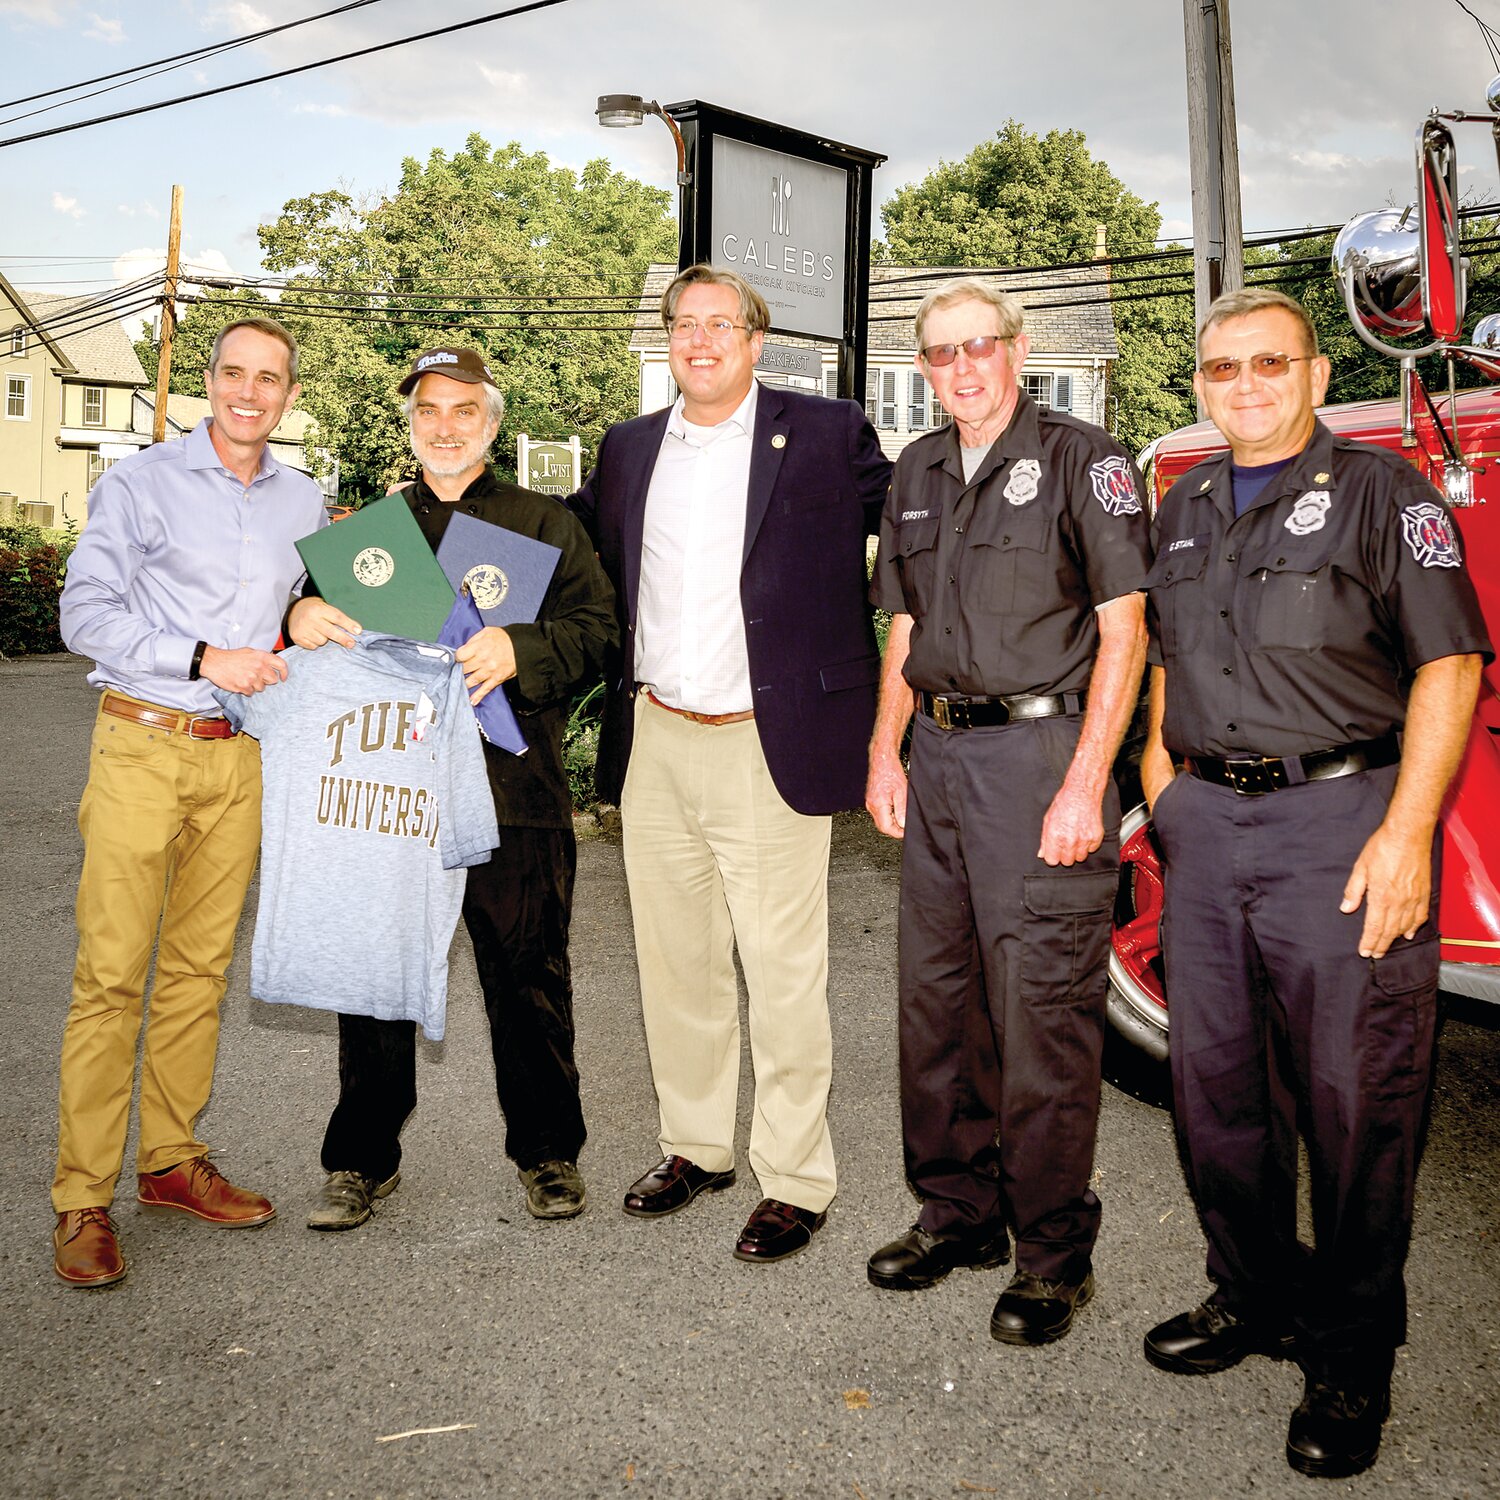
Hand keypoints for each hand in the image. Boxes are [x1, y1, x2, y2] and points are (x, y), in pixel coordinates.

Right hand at [198, 646, 286, 695]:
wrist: (214, 662)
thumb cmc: (231, 657)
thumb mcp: (249, 652)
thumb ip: (262, 658)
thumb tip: (273, 664)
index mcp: (262, 657)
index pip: (281, 665)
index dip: (284, 673)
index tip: (283, 678)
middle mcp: (259, 667)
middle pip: (273, 680)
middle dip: (267, 680)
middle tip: (257, 677)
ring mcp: (252, 678)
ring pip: (262, 688)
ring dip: (255, 685)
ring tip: (245, 678)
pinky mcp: (244, 686)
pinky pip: (251, 692)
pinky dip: (246, 690)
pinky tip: (240, 682)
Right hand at [288, 596, 360, 648]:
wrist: (294, 611)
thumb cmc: (315, 611)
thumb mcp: (327, 609)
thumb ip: (341, 619)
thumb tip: (357, 630)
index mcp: (318, 609)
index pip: (336, 617)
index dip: (348, 625)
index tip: (358, 632)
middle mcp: (309, 618)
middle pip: (330, 632)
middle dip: (343, 639)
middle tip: (351, 644)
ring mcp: (302, 628)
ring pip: (322, 641)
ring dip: (325, 640)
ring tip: (322, 633)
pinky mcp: (297, 637)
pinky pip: (313, 646)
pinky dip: (316, 644)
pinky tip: (313, 636)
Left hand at [453, 626, 516, 705]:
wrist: (523, 646)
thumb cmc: (505, 638)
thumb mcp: (487, 632)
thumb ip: (473, 640)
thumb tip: (464, 649)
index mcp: (479, 647)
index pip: (459, 655)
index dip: (456, 657)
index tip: (457, 659)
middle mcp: (483, 660)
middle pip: (464, 669)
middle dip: (458, 671)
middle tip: (455, 673)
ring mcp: (489, 671)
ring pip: (471, 681)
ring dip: (463, 684)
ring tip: (457, 687)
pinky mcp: (497, 679)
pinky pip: (485, 689)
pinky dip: (478, 696)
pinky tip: (471, 701)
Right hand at [865, 751, 907, 838]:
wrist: (882, 759)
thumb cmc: (891, 771)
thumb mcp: (902, 792)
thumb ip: (902, 810)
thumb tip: (903, 825)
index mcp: (877, 804)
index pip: (886, 828)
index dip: (897, 833)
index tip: (906, 832)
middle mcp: (871, 805)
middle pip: (882, 826)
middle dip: (895, 829)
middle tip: (906, 827)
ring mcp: (870, 802)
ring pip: (881, 820)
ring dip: (892, 822)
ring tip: (903, 818)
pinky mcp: (872, 799)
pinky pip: (880, 813)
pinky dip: (888, 815)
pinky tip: (896, 811)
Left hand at [1039, 778, 1104, 865]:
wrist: (1082, 793)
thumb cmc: (1064, 803)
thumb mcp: (1048, 820)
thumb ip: (1045, 839)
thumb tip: (1042, 853)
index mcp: (1056, 836)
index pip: (1052, 861)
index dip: (1053, 857)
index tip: (1054, 853)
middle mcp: (1070, 840)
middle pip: (1067, 862)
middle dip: (1065, 855)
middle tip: (1065, 844)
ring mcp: (1084, 840)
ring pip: (1080, 858)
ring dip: (1077, 851)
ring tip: (1075, 838)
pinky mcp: (1096, 837)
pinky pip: (1092, 850)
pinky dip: (1088, 845)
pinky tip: (1084, 834)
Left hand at [1341, 821, 1432, 958]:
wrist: (1408, 834)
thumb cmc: (1383, 847)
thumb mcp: (1360, 867)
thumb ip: (1354, 890)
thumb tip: (1346, 908)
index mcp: (1381, 896)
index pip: (1374, 927)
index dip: (1369, 942)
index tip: (1364, 951)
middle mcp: (1399, 901)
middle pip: (1389, 930)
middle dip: (1381, 944)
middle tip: (1374, 954)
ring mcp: (1414, 898)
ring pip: (1404, 926)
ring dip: (1395, 938)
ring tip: (1387, 947)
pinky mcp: (1424, 892)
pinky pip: (1420, 916)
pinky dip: (1414, 927)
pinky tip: (1409, 933)